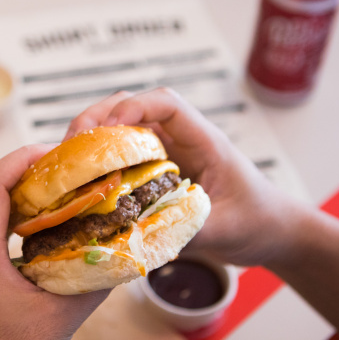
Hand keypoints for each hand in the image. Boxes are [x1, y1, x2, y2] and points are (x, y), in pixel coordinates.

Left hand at [0, 145, 109, 339]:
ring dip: (7, 195)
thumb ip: (93, 282)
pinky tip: (36, 237)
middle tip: (58, 171)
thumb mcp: (61, 320)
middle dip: (16, 170)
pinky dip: (3, 222)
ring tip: (50, 196)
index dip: (22, 159)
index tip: (57, 154)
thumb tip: (126, 254)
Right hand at [66, 88, 301, 266]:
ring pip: (121, 130)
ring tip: (66, 163)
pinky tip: (80, 183)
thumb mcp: (224, 229)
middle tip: (70, 145)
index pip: (166, 103)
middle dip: (97, 118)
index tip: (107, 128)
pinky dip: (98, 163)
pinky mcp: (156, 172)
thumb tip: (136, 236)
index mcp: (204, 140)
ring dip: (91, 139)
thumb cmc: (257, 221)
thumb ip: (185, 229)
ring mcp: (166, 154)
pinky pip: (121, 157)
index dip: (133, 107)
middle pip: (132, 107)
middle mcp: (181, 139)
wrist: (271, 232)